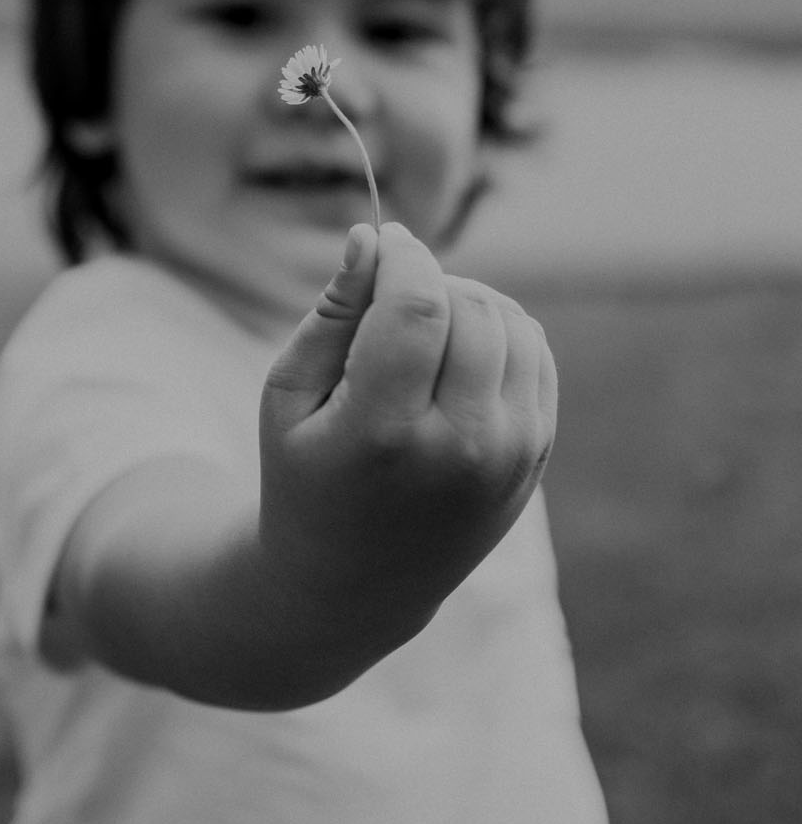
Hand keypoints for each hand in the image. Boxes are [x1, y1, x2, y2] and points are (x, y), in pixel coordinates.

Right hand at [259, 222, 556, 620]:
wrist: (354, 585)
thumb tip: (373, 237)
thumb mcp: (287, 396)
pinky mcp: (536, 454)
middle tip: (390, 297)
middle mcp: (459, 449)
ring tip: (420, 327)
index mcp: (383, 435)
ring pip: (512, 322)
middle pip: (470, 306)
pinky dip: (499, 331)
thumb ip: (331, 313)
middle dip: (430, 280)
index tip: (383, 242)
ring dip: (467, 302)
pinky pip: (535, 350)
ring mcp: (509, 456)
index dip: (403, 255)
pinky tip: (453, 355)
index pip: (417, 307)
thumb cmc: (305, 475)